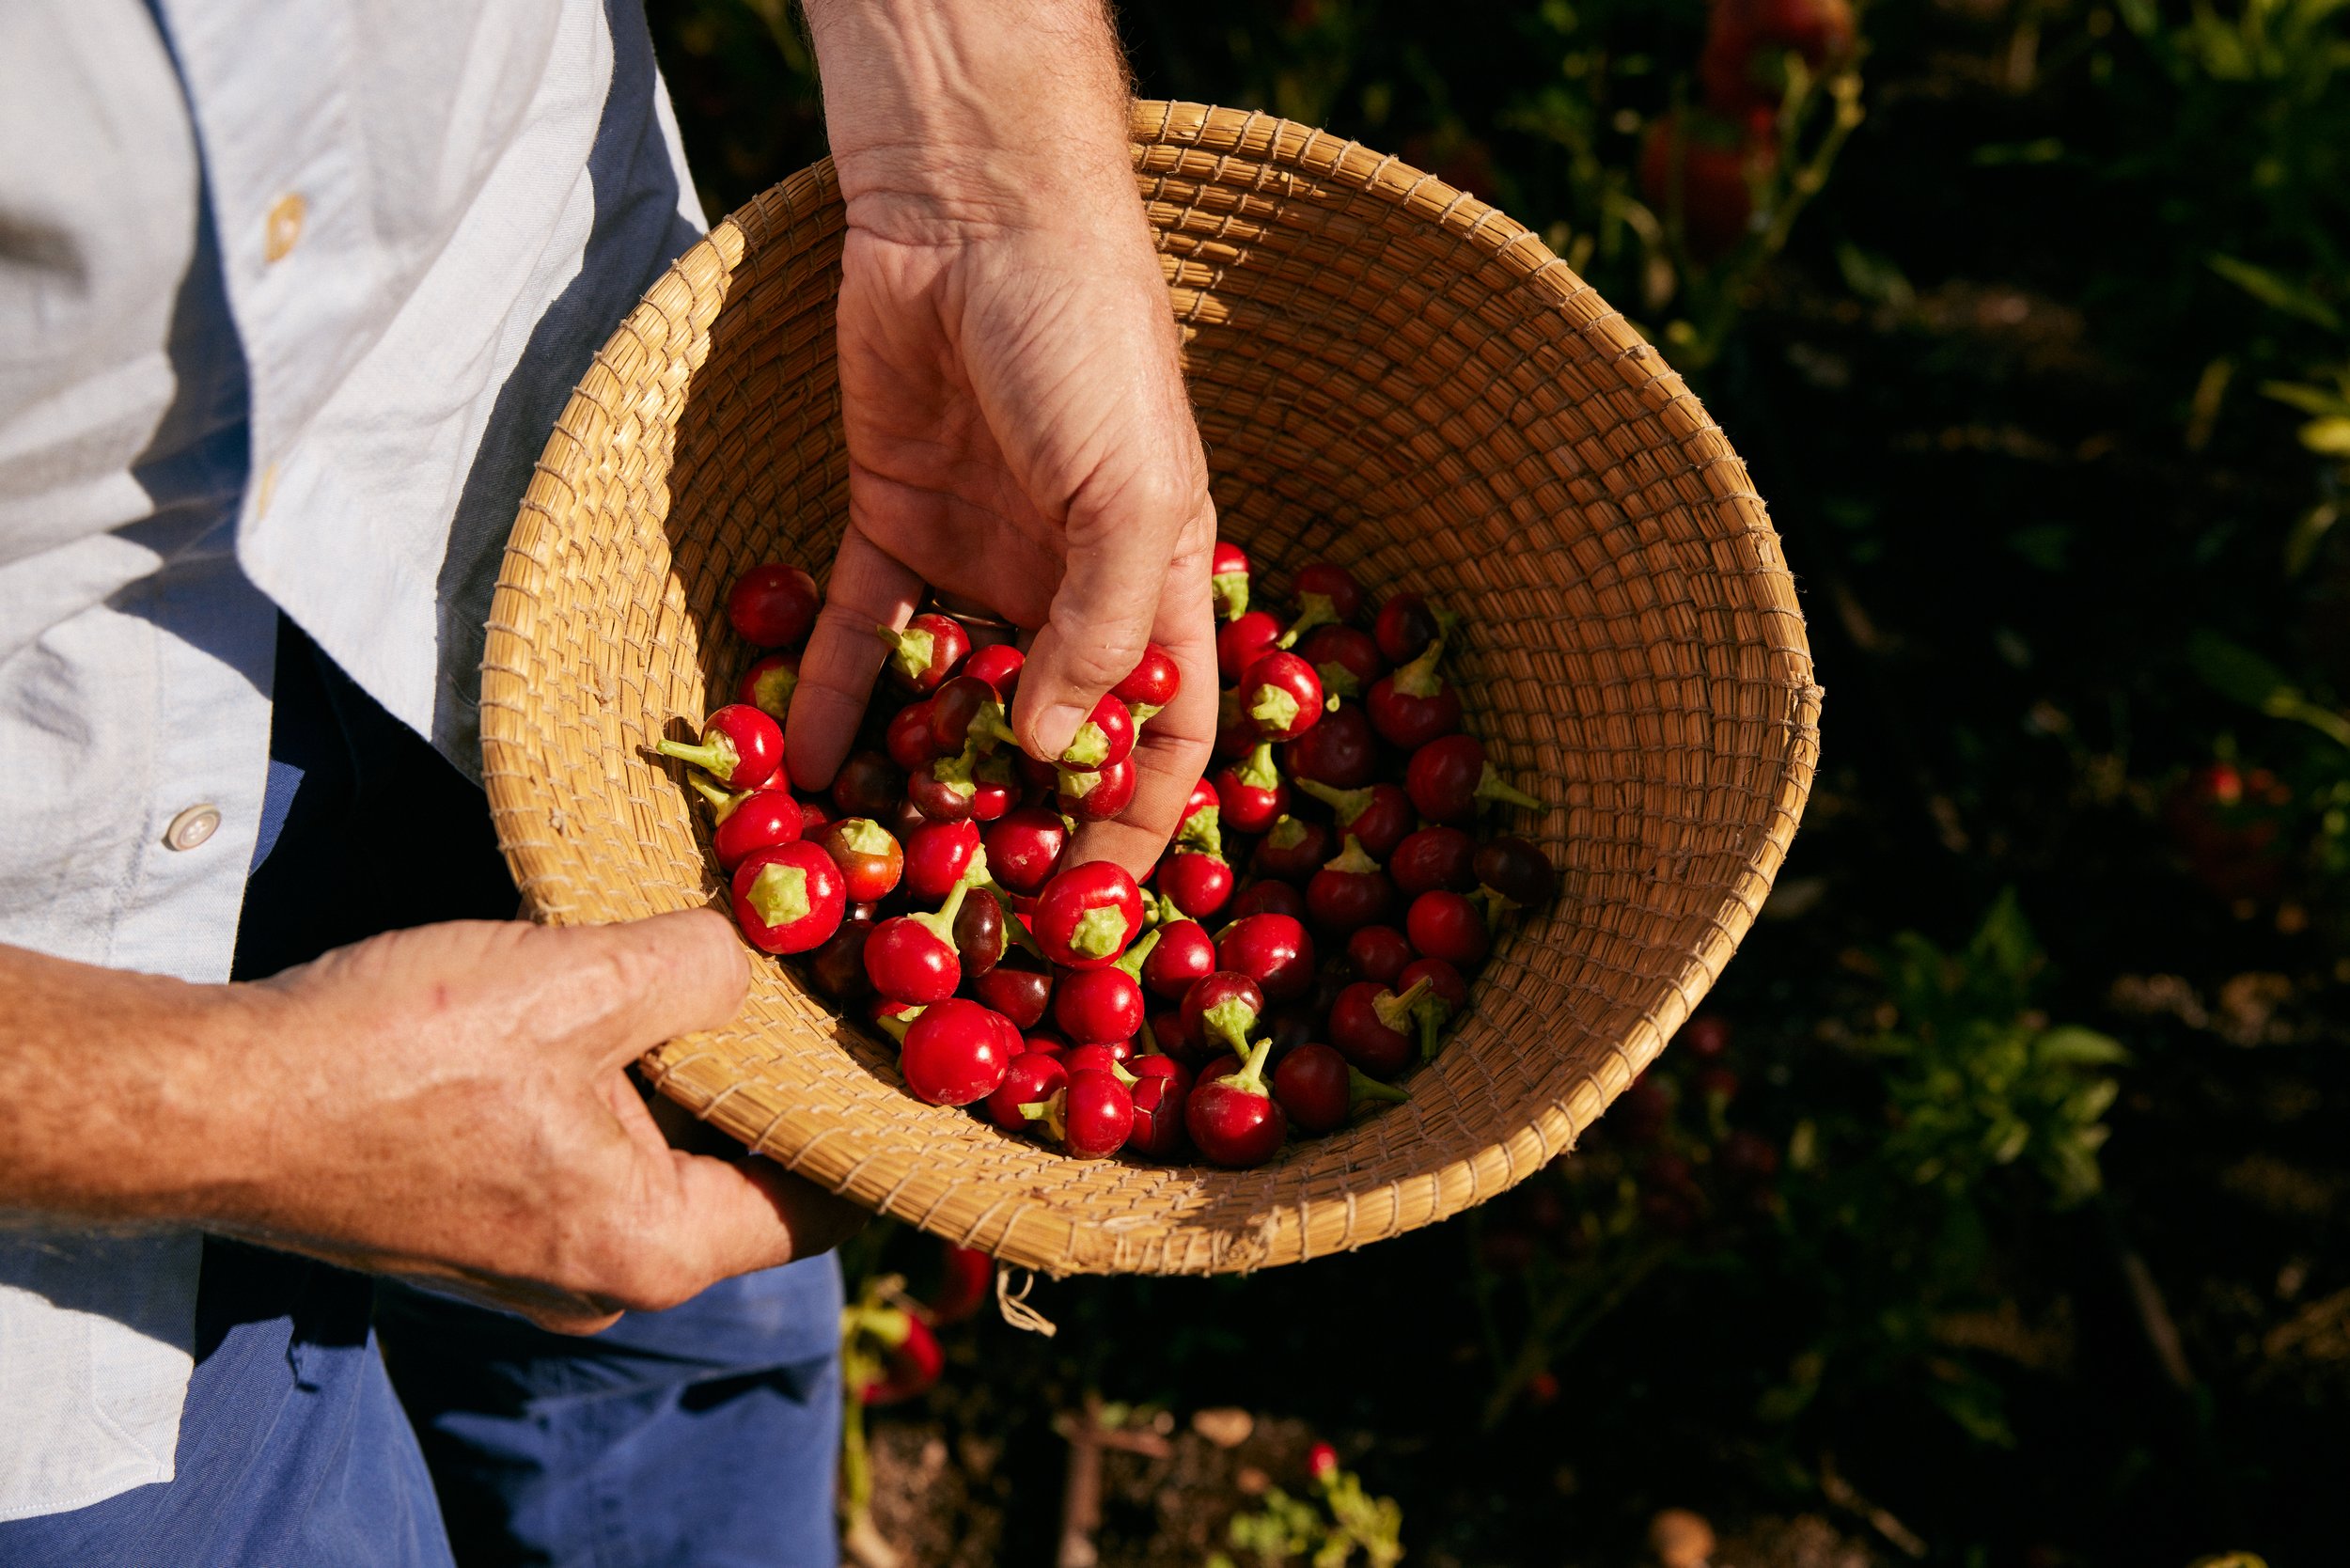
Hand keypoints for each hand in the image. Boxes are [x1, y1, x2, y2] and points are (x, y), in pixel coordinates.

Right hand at [0, 916, 862, 1334]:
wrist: (216, 1103)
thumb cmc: (399, 1057)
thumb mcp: (581, 983)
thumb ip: (705, 969)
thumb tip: (763, 948)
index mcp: (656, 1250)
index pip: (822, 1205)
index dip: (866, 1122)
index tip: (904, 1041)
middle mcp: (606, 1281)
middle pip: (745, 1178)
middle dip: (776, 1079)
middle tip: (819, 979)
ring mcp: (538, 1261)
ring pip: (664, 1159)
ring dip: (690, 1074)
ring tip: (723, 972)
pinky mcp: (482, 1223)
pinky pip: (592, 1155)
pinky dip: (619, 1086)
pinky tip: (615, 1003)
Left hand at [789, 0, 1217, 875]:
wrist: (975, 217)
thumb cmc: (1091, 349)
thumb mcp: (1129, 494)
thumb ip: (1094, 628)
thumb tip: (1043, 756)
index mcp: (1157, 588)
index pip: (1165, 734)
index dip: (1140, 823)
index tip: (1096, 910)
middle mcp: (1068, 590)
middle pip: (1047, 734)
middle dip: (1012, 821)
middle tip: (963, 906)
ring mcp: (977, 563)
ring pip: (944, 694)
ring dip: (911, 773)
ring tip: (863, 858)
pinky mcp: (889, 526)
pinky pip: (853, 633)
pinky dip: (824, 698)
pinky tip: (793, 768)